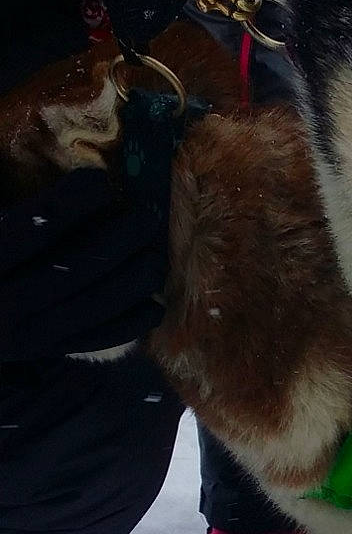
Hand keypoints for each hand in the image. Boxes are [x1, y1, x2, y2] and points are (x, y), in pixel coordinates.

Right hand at [0, 168, 167, 359]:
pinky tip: (154, 306)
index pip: (30, 230)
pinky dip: (129, 325)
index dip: (70, 204)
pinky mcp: (43, 352)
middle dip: (116, 242)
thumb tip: (89, 186)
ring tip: (155, 258)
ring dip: (131, 282)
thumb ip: (27, 218)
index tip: (102, 181)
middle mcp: (2, 303)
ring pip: (88, 308)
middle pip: (70, 270)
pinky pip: (94, 340)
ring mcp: (24, 335)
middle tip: (146, 216)